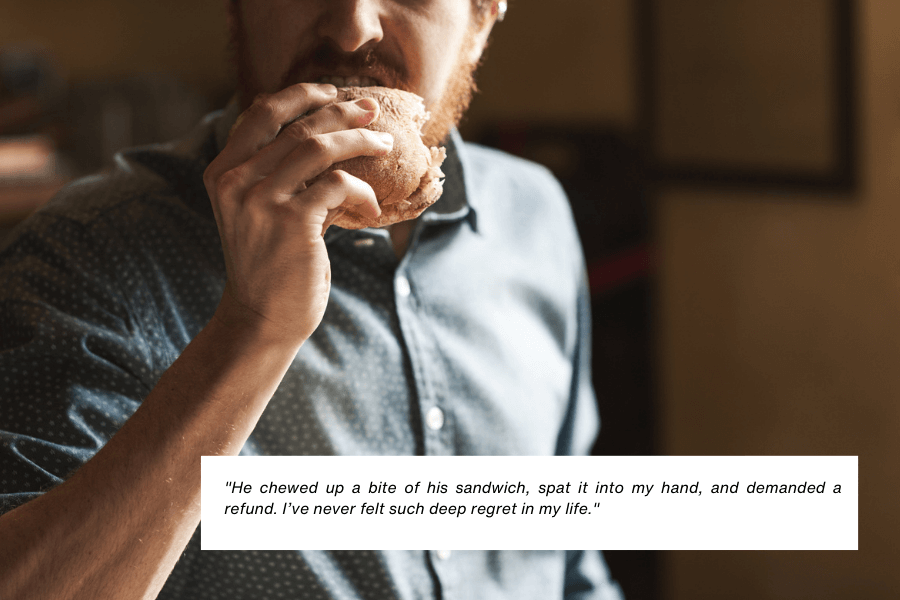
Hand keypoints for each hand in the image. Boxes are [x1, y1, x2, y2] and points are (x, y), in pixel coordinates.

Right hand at [203, 83, 392, 346]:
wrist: (262, 318)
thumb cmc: (270, 264)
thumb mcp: (259, 211)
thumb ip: (278, 174)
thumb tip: (328, 136)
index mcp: (223, 172)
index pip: (261, 112)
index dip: (302, 95)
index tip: (334, 92)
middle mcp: (236, 180)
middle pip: (298, 125)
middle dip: (342, 112)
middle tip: (372, 111)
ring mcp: (262, 200)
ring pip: (320, 147)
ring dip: (360, 141)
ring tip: (384, 146)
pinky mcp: (293, 222)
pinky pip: (340, 185)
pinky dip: (363, 193)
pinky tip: (371, 209)